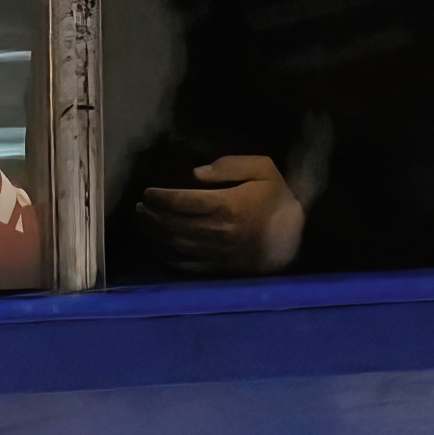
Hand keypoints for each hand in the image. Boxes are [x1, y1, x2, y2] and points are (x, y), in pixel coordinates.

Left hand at [136, 155, 304, 274]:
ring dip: (154, 233)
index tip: (148, 192)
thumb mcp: (263, 169)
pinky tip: (157, 245)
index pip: (182, 202)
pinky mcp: (213, 268)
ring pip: (173, 244)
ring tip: (143, 222)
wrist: (293, 238)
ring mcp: (212, 252)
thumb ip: (231, 166)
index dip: (161, 197)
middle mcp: (214, 231)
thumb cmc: (277, 199)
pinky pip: (182, 264)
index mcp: (226, 205)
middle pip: (172, 224)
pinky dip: (165, 255)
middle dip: (152, 215)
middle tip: (140, 207)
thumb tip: (196, 173)